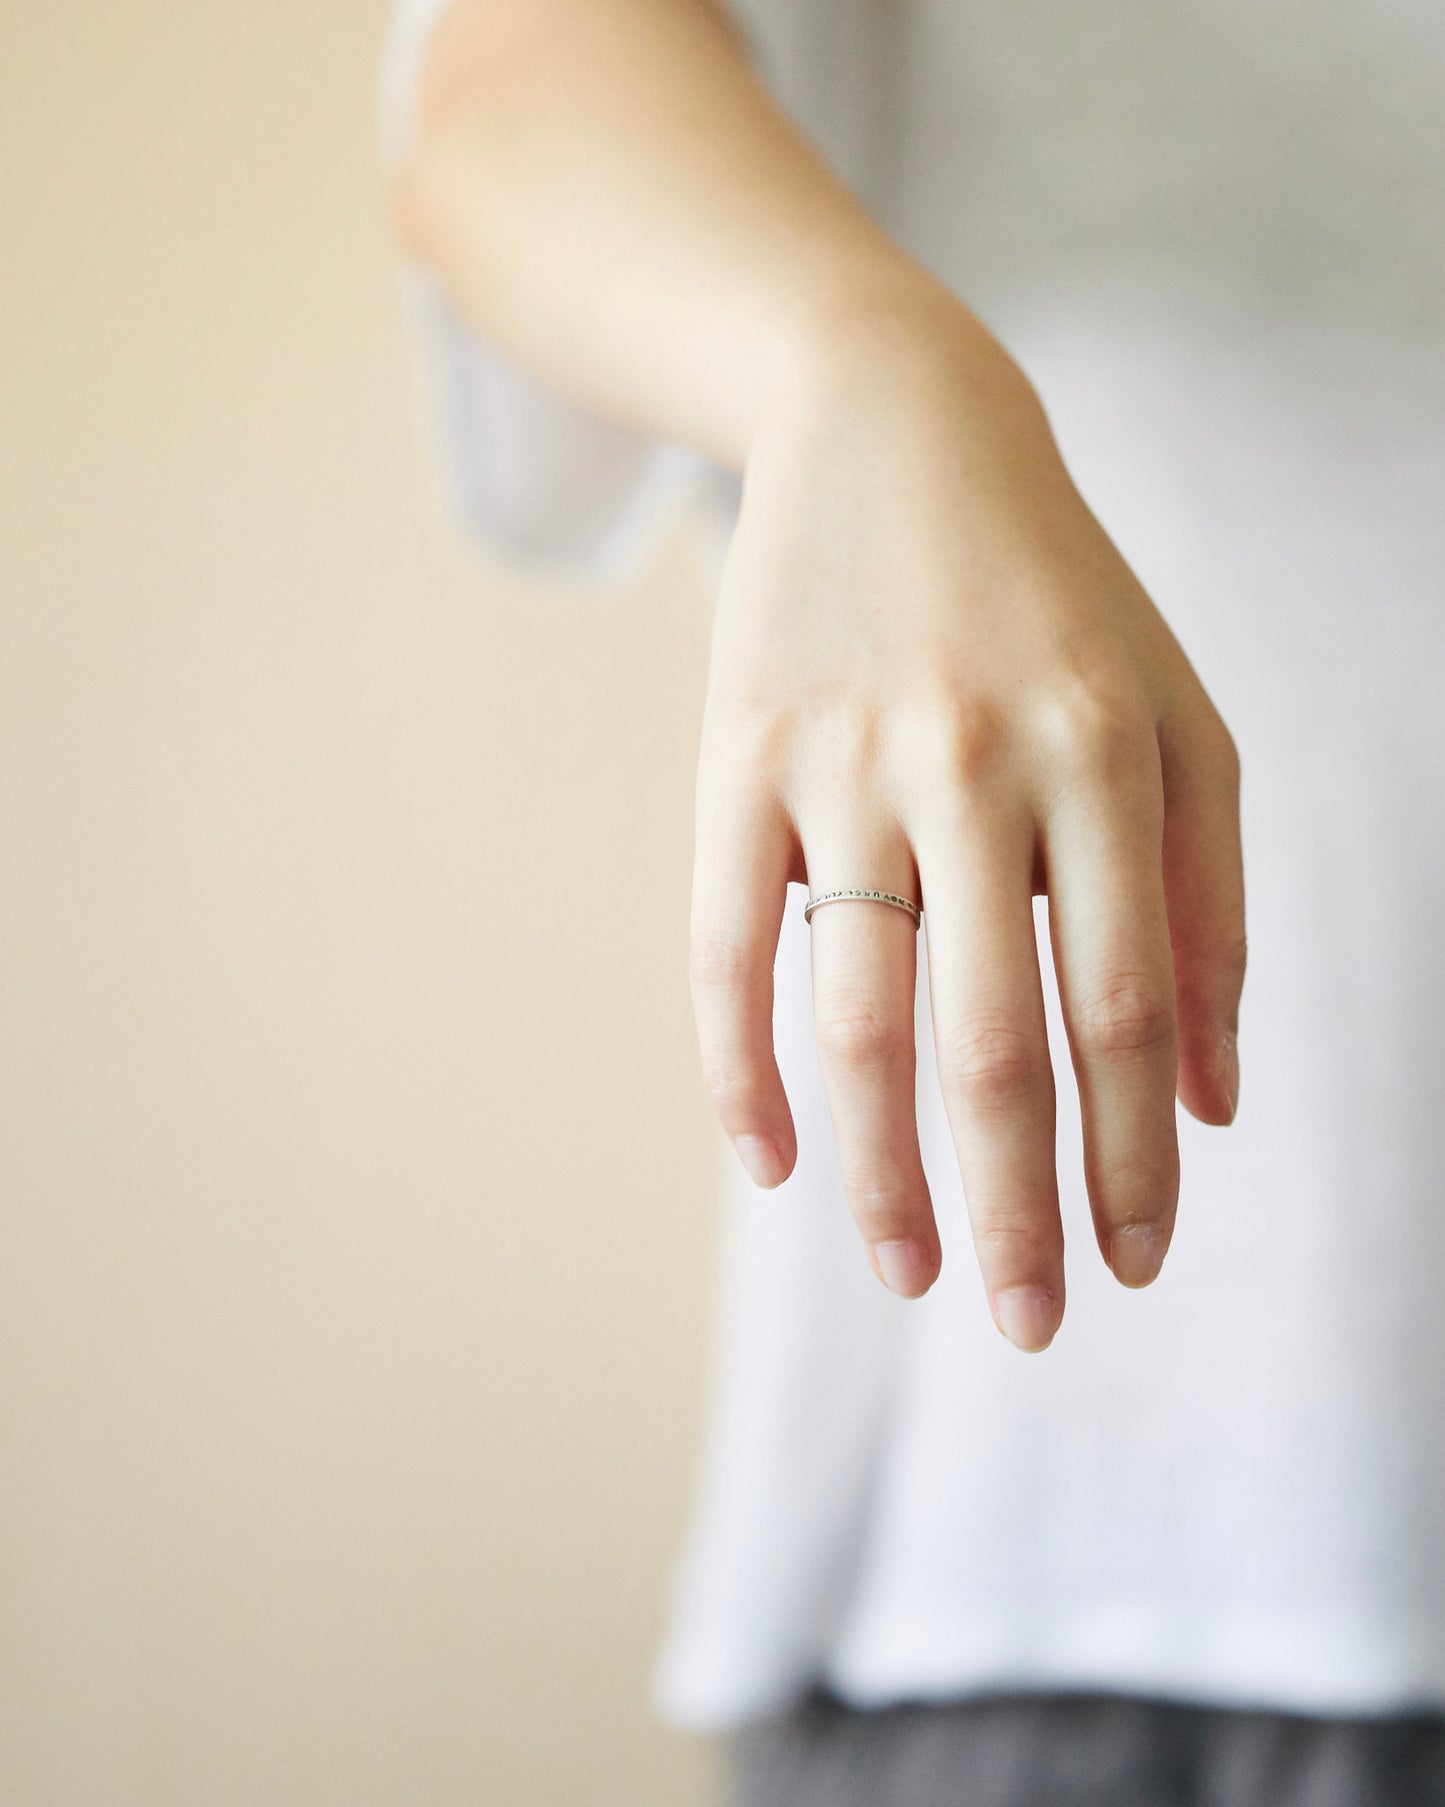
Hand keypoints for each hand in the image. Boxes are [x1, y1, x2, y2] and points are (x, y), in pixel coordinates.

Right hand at [689, 295, 1245, 1350]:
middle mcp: (971, 765)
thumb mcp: (1179, 719)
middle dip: (1017, 1207)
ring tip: (909, 1275)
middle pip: (994, 1040)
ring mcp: (838, 762)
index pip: (1128, 1008)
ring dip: (881, 1170)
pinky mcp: (734, 759)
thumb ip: (1213, 900)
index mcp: (1104, 755)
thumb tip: (1216, 1103)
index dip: (1134, 1156)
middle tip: (1026, 1324)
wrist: (890, 430)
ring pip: (852, 1016)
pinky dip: (737, 1066)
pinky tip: (768, 1164)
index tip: (1137, 1262)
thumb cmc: (1057, 602)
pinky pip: (724, 943)